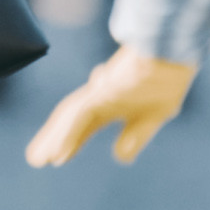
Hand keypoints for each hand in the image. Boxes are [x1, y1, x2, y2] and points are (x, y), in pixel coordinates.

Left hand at [25, 45, 196, 166]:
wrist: (173, 49)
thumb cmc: (168, 77)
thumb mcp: (154, 115)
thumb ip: (135, 135)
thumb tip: (120, 158)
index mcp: (112, 101)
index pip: (86, 123)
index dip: (72, 140)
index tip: (58, 159)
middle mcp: (101, 95)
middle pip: (72, 119)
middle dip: (55, 139)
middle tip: (36, 159)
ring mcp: (101, 91)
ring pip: (72, 117)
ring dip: (55, 139)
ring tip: (38, 159)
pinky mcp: (105, 90)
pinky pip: (82, 115)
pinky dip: (70, 135)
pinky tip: (58, 150)